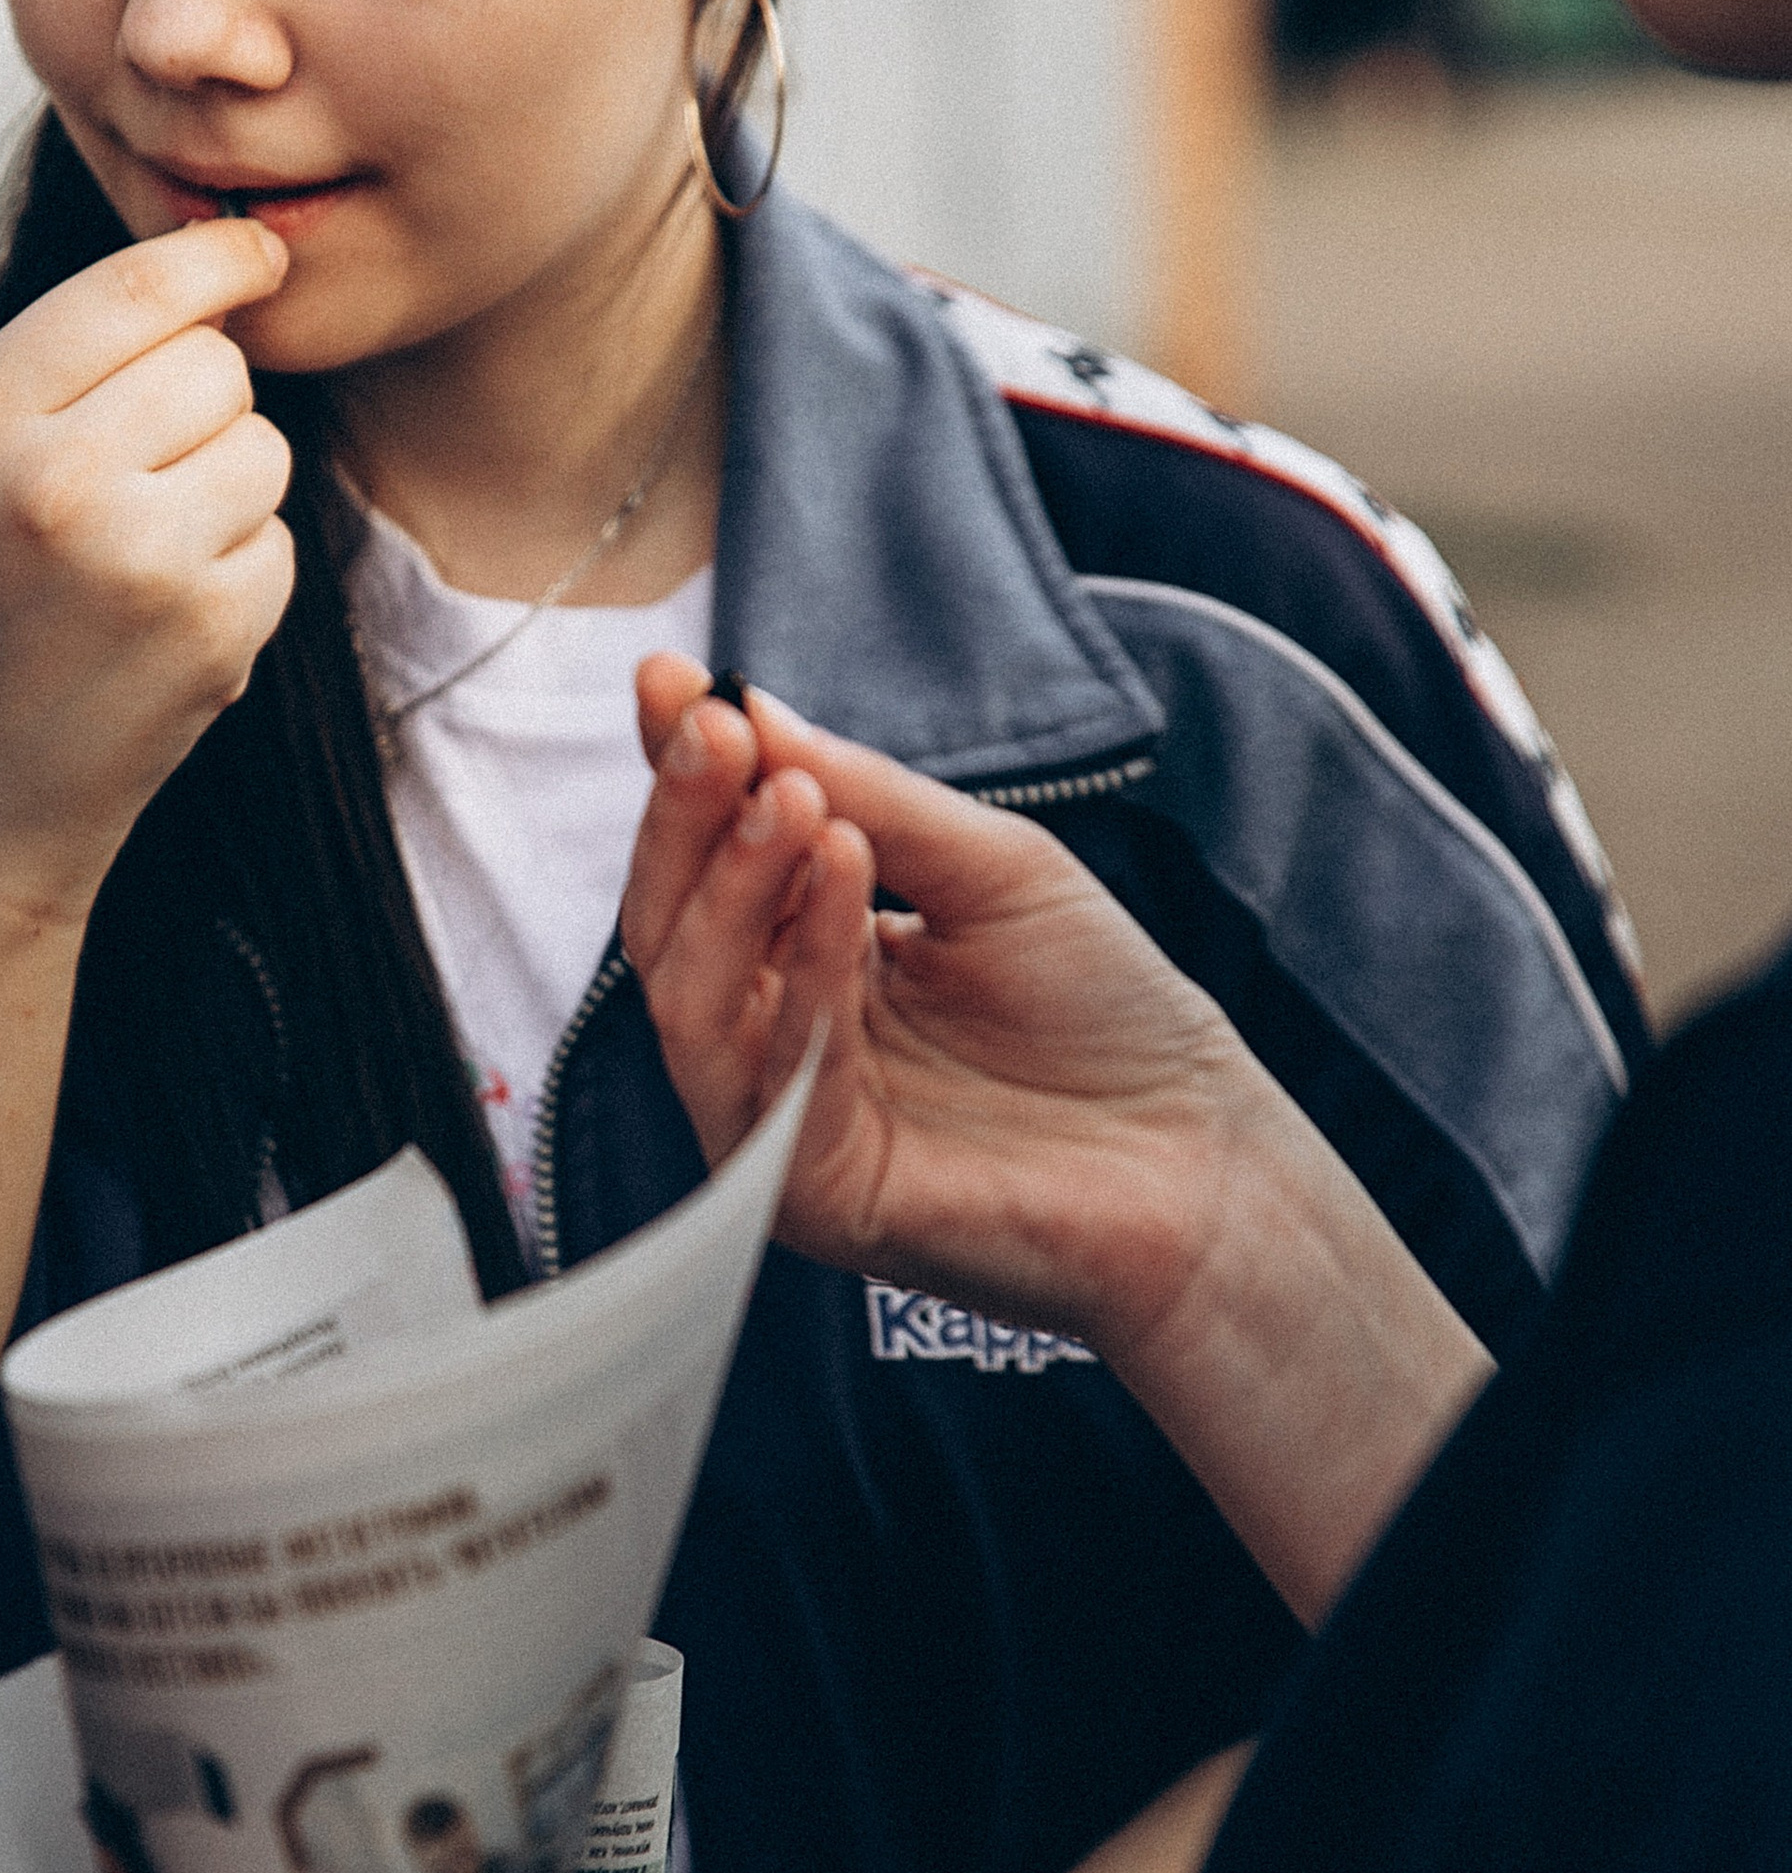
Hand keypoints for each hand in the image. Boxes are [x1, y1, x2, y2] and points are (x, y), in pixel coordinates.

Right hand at [0, 218, 294, 925]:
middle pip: (217, 364)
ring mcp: (135, 558)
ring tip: (141, 560)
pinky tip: (165, 622)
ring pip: (262, 448)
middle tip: (135, 487)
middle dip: (202, 411)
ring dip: (228, 494)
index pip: (135, 287)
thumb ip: (73, 362)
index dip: (217, 258)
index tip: (258, 254)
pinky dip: (243, 575)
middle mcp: (48, 479)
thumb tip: (235, 258)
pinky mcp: (208, 627)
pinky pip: (279, 540)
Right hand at [620, 660, 1263, 1379]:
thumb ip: (869, 797)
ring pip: (692, 998)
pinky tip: (842, 870)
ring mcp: (781, 1123)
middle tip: (718, 728)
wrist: (1200, 1154)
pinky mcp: (810, 1194)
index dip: (685, 774)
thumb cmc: (1105, 1011)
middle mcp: (770, 1043)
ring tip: (789, 795)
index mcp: (800, 963)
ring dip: (734, 883)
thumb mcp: (990, 867)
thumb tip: (753, 709)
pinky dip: (805, 964)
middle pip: (671, 926)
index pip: (710, 861)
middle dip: (689, 818)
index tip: (671, 678)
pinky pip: (778, 1072)